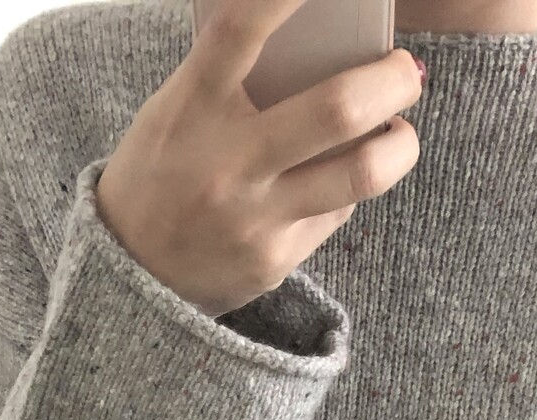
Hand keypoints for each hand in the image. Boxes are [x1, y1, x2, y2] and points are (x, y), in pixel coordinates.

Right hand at [95, 0, 423, 316]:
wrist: (130, 274)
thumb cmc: (162, 172)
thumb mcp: (179, 110)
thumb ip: (235, 78)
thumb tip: (321, 45)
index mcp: (194, 105)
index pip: (241, 29)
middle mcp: (228, 161)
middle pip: (336, 109)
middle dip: (392, 81)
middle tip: (406, 72)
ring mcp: (255, 217)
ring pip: (360, 175)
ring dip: (400, 146)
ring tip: (401, 131)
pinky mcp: (275, 259)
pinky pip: (337, 213)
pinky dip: (350, 188)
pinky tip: (342, 177)